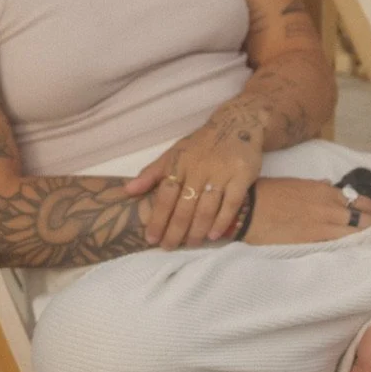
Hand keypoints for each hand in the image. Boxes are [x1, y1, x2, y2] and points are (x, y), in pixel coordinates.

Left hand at [122, 127, 260, 248]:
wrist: (237, 124)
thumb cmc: (201, 144)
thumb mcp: (174, 152)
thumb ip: (152, 173)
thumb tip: (128, 191)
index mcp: (180, 163)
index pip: (165, 195)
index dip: (157, 218)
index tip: (151, 238)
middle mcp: (199, 168)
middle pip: (184, 206)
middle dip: (175, 231)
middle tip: (169, 247)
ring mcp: (221, 173)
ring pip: (206, 208)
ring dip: (197, 230)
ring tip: (190, 244)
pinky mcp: (241, 176)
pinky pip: (231, 204)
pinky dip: (221, 222)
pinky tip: (214, 235)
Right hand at [242, 178, 370, 246]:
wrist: (247, 208)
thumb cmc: (268, 194)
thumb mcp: (296, 185)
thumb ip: (318, 188)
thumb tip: (331, 187)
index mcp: (326, 191)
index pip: (364, 201)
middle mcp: (330, 206)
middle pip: (367, 218)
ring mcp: (323, 224)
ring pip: (358, 233)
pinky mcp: (313, 241)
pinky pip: (341, 246)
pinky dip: (354, 250)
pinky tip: (364, 257)